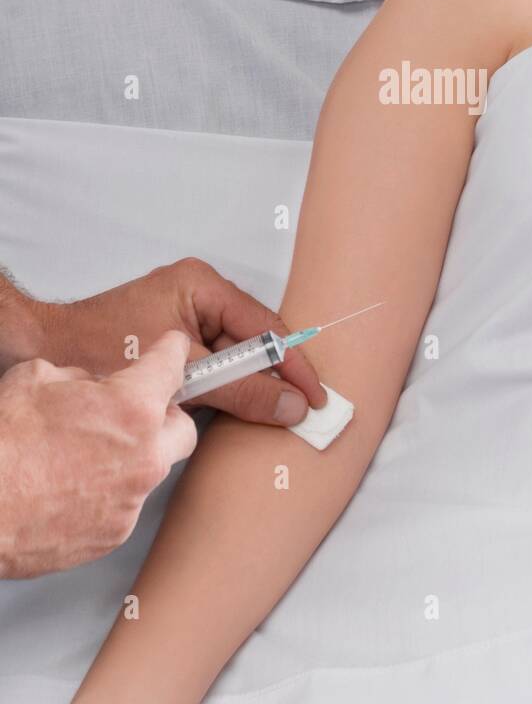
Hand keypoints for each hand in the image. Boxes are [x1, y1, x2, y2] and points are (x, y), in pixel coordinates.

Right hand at [0, 330, 197, 577]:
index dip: (170, 353)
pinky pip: (125, 504)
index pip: (172, 367)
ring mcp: (132, 500)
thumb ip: (81, 378)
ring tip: (86, 456)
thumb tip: (92, 386)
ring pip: (152, 470)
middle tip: (136, 413)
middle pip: (184, 429)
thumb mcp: (37, 378)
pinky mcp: (115, 534)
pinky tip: (72, 488)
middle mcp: (145, 456)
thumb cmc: (3, 444)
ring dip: (132, 458)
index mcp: (132, 408)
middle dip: (164, 417)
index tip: (172, 351)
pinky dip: (108, 493)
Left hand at [26, 259, 327, 426]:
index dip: (293, 365)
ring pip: (236, 360)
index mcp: (203, 286)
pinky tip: (231, 412)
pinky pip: (216, 368)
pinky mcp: (178, 344)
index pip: (265, 326)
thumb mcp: (180, 373)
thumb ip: (239, 390)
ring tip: (272, 416)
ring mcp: (188, 319)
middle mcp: (200, 297)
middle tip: (300, 413)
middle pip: (254, 343)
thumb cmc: (98, 348)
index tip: (315, 396)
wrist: (45, 351)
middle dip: (273, 379)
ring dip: (247, 389)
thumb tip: (289, 406)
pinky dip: (224, 392)